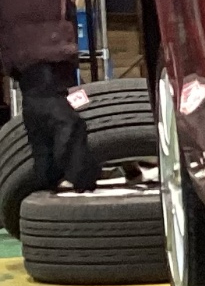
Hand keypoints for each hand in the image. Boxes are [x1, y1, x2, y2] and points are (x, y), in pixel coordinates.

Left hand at [15, 62, 93, 192]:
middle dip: (82, 178)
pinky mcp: (83, 134)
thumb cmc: (39, 110)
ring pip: (88, 158)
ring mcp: (84, 132)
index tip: (71, 190)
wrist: (47, 91)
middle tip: (81, 194)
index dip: (69, 176)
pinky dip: (84, 165)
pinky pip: (86, 153)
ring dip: (85, 173)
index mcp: (67, 129)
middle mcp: (80, 131)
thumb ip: (42, 158)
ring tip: (85, 190)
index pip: (69, 158)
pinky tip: (83, 177)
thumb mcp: (35, 135)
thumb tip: (47, 182)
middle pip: (85, 160)